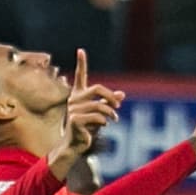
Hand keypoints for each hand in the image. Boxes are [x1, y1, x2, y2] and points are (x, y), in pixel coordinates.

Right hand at [48, 49, 124, 175]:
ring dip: (111, 113)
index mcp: (79, 95)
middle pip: (98, 89)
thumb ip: (109, 103)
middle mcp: (74, 99)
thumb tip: (122, 94)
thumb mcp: (101, 113)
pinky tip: (104, 125)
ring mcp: (73, 109)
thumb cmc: (87, 127)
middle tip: (119, 105)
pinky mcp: (75, 119)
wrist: (76, 144)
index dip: (81, 63)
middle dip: (111, 96)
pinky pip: (97, 117)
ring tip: (114, 119)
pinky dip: (105, 121)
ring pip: (100, 105)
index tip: (81, 50)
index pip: (80, 76)